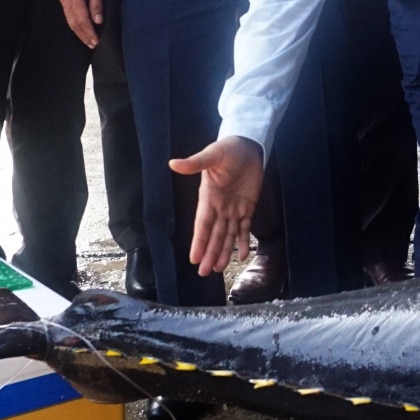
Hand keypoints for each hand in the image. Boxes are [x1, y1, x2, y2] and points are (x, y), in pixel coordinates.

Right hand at [58, 0, 105, 48]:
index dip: (89, 32)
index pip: (82, 20)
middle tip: (92, 45)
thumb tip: (98, 21)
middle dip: (83, 35)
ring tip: (87, 39)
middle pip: (73, 23)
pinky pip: (67, 14)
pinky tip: (80, 27)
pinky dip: (74, 23)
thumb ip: (96, 3)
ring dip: (78, 31)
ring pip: (69, 20)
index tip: (96, 41)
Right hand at [174, 136, 264, 275]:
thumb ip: (195, 163)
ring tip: (217, 269)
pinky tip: (241, 255)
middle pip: (214, 234)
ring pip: (227, 235)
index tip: (193, 258)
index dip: (199, 241)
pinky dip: (242, 241)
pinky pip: (245, 228)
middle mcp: (219, 207)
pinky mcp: (247, 207)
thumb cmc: (228, 149)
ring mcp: (233, 209)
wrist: (247, 146)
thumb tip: (172, 164)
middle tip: (205, 272)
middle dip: (209, 253)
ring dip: (223, 252)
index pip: (203, 224)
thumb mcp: (212, 155)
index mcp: (208, 198)